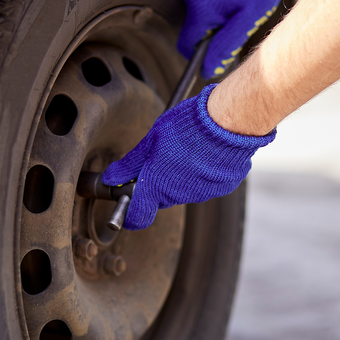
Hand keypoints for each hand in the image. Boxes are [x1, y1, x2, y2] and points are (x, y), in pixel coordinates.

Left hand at [102, 84, 275, 229]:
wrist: (227, 122)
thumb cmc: (186, 127)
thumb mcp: (151, 140)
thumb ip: (130, 164)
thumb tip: (112, 177)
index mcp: (157, 187)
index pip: (137, 217)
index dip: (130, 214)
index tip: (128, 205)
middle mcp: (179, 196)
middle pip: (160, 198)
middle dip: (157, 184)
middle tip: (160, 158)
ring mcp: (202, 193)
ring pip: (183, 191)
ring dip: (181, 177)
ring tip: (187, 150)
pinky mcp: (222, 187)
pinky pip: (206, 184)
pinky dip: (203, 173)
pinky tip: (205, 153)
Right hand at [178, 0, 298, 78]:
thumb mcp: (248, 18)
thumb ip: (226, 45)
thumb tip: (208, 69)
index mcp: (200, 9)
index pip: (186, 46)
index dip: (201, 55)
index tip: (219, 53)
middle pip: (197, 28)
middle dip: (216, 31)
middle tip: (240, 22)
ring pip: (203, 10)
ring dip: (220, 13)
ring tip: (243, 1)